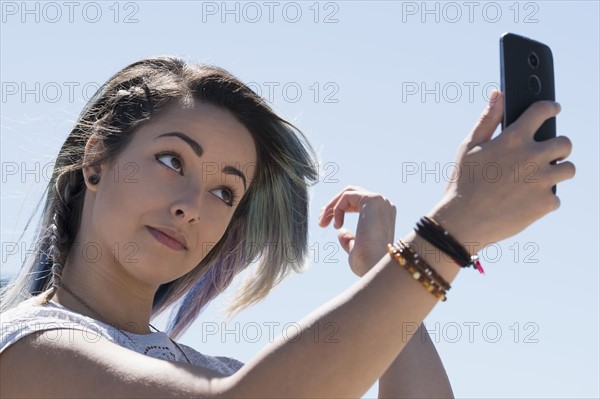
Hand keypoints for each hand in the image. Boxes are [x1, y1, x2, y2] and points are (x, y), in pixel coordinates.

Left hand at [318, 186, 395, 276]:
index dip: (339, 209)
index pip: (358, 202)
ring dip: (332, 206)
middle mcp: (384, 206)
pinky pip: (347, 196)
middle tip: (321, 221)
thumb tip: (341, 232)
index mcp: (382, 216)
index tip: (324, 223)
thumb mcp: (355, 250)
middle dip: (333, 205)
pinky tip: (337, 225)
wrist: (375, 266)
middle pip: (352, 194)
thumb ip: (349, 240)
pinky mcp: (373, 200)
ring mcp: (380, 201)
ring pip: (348, 192)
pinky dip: (337, 209)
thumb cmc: (367, 264)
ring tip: (323, 222)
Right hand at [432, 90, 574, 245]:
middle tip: (542, 155)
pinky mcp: (546, 203)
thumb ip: (488, 119)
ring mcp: (542, 181)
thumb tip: (499, 93)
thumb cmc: (463, 182)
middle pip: (565, 143)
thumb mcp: (469, 147)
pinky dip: (543, 199)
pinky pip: (555, 197)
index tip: (553, 110)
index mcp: (513, 138)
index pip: (543, 111)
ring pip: (568, 169)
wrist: (463, 222)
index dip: (550, 108)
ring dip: (557, 171)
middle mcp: (533, 156)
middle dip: (556, 147)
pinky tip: (524, 202)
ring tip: (536, 179)